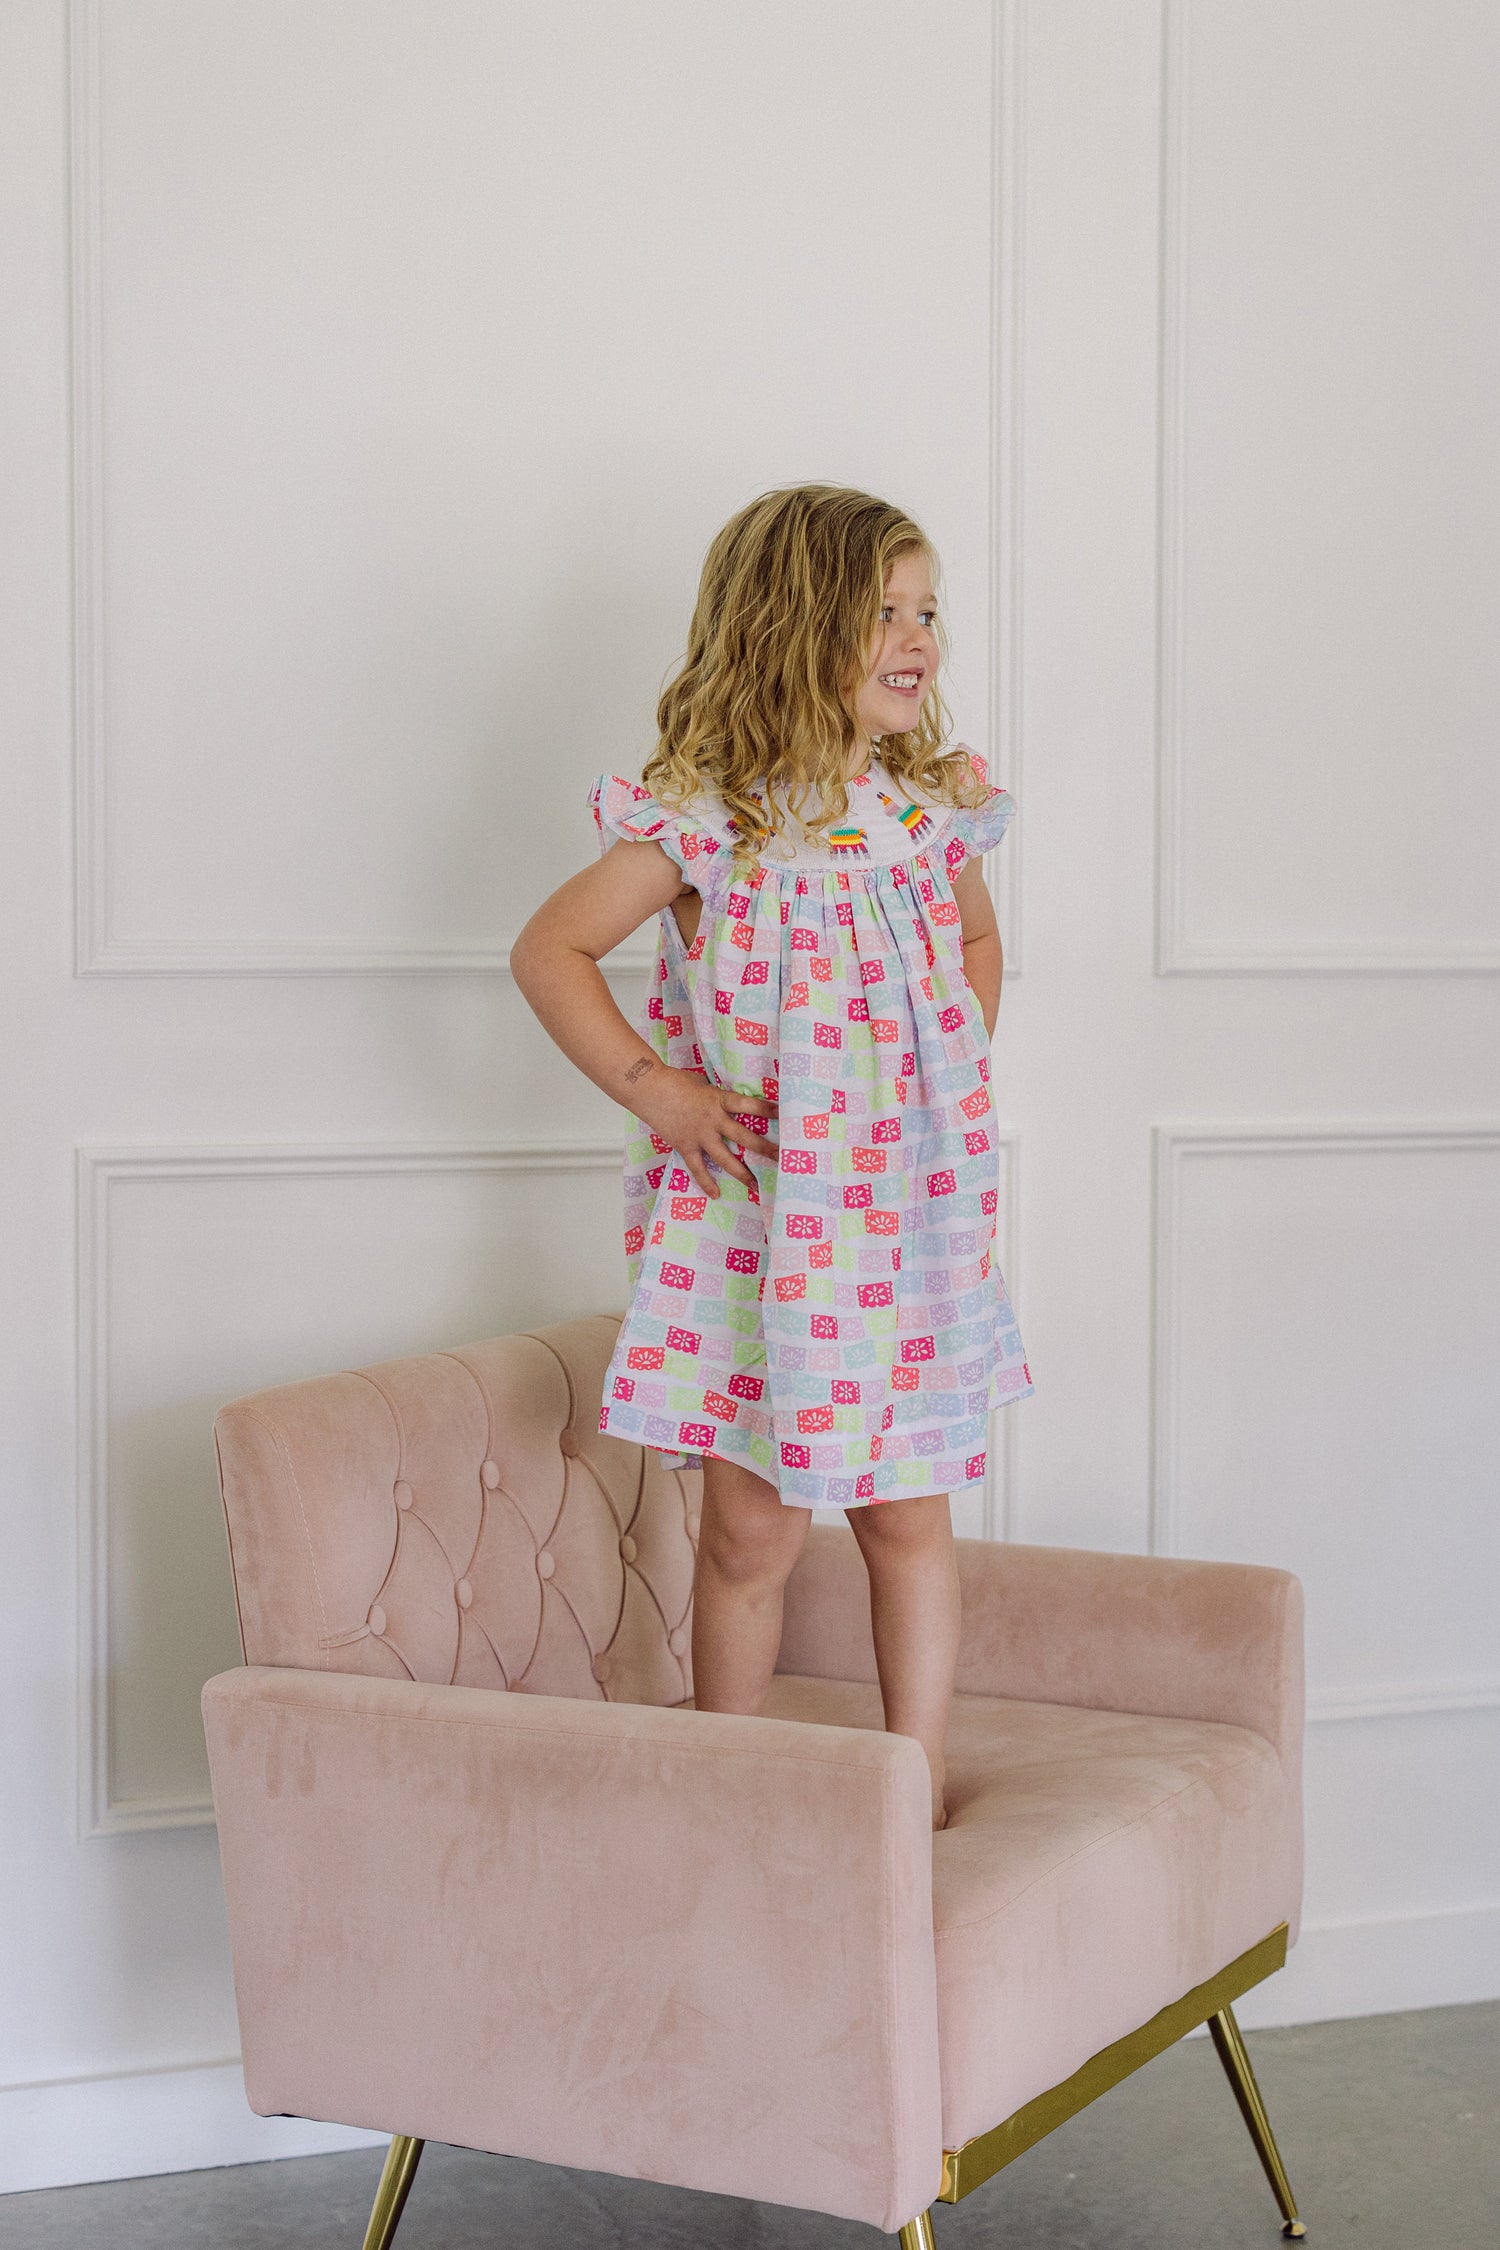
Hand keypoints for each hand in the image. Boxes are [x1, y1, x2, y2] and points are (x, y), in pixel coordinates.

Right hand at [627, 1064, 777, 1197]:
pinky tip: (716, 1194)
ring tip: (756, 1184)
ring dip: (741, 1172)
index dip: (768, 1109)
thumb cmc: (674, 1081)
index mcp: (719, 1099)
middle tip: (782, 1158)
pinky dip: (706, 1182)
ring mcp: (699, 1135)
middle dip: (765, 1148)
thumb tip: (730, 1104)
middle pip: (745, 1137)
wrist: (647, 1089)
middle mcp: (713, 1120)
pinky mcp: (685, 1146)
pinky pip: (698, 1168)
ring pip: (725, 1158)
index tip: (786, 1115)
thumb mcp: (703, 1084)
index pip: (750, 1105)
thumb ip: (717, 1097)